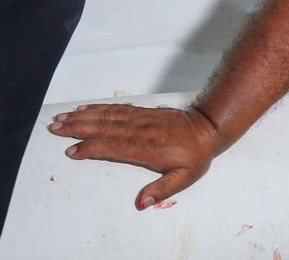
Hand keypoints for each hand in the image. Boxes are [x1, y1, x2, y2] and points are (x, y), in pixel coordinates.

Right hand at [48, 103, 222, 209]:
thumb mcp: (184, 177)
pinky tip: (85, 109)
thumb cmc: (195, 156)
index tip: (71, 151)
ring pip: (107, 116)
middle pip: (104, 127)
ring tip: (62, 117)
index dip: (91, 148)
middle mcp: (140, 130)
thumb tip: (141, 204)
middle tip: (55, 128)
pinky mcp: (143, 112)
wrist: (209, 128)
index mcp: (147, 148)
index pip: (113, 146)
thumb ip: (162, 190)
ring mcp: (141, 118)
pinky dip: (99, 108)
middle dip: (78, 127)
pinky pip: (117, 109)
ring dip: (83, 116)